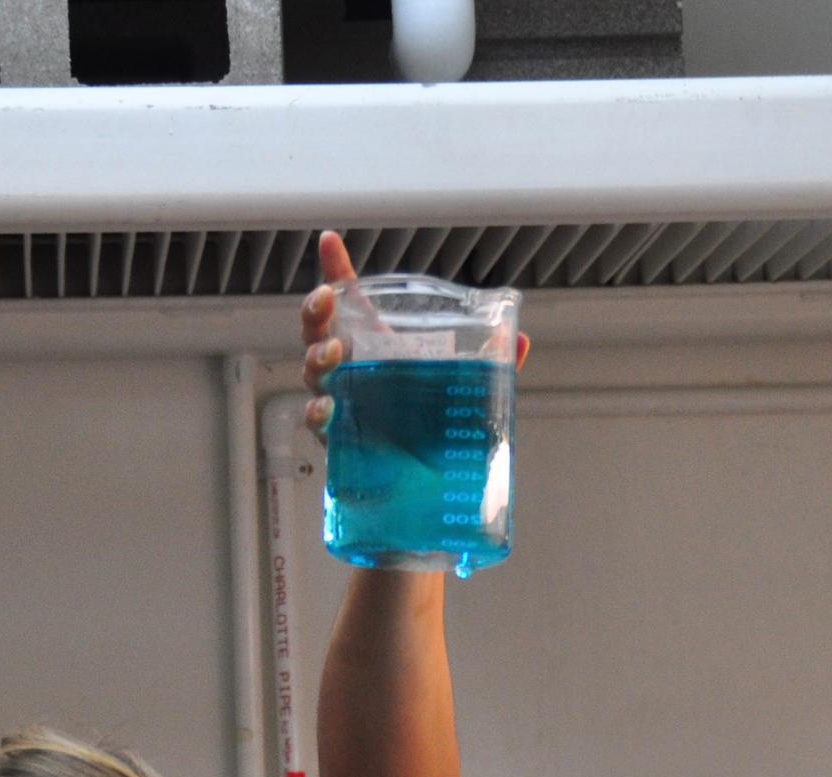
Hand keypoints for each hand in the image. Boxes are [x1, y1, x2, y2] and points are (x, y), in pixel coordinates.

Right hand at [298, 231, 529, 433]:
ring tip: (333, 353)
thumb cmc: (437, 424)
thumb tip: (520, 339)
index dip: (336, 270)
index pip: (352, 301)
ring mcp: (342, 400)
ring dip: (316, 356)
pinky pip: (315, 419)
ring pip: (311, 370)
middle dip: (315, 310)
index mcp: (379, 345)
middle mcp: (353, 368)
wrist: (430, 480)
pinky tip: (329, 406)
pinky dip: (317, 411)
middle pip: (317, 329)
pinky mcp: (340, 437)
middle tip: (326, 300)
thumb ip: (491, 361)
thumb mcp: (465, 385)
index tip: (329, 241)